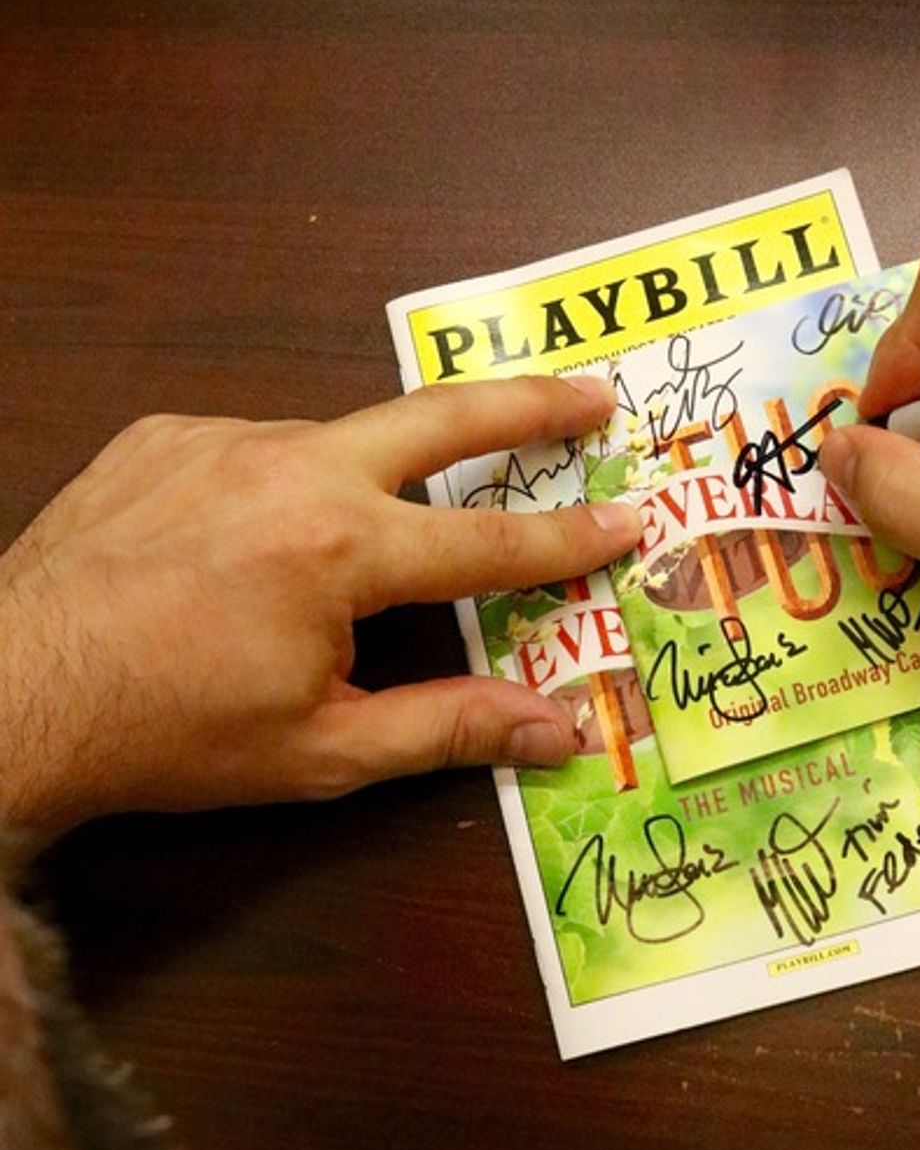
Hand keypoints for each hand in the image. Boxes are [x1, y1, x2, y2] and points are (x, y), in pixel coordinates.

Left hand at [0, 375, 639, 840]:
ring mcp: (222, 439)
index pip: (489, 540)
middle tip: (589, 398)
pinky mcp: (163, 435)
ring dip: (378, 474)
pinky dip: (282, 488)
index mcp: (341, 550)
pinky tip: (257, 548)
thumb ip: (450, 727)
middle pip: (441, 415)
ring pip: (337, 440)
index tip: (628, 518)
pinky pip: (256, 447)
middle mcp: (291, 469)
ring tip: (371, 539)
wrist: (13, 692)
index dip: (568, 537)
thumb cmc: (167, 733)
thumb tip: (558, 730)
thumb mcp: (323, 751)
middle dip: (527, 405)